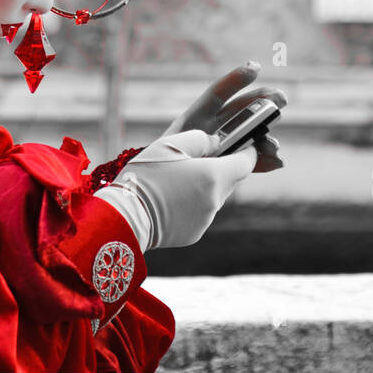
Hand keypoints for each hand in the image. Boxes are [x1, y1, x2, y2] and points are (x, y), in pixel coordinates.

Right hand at [95, 129, 256, 249]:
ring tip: (176, 181)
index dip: (247, 152)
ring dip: (204, 188)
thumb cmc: (145, 175)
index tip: (242, 144)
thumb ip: (200, 139)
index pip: (246, 163)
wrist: (125, 216)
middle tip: (196, 161)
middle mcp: (215, 200)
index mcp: (214, 176)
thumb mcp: (170, 144)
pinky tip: (170, 200)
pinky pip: (200, 213)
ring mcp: (206, 219)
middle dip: (219, 169)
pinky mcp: (194, 234)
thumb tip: (215, 143)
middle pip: (229, 180)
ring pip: (214, 197)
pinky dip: (192, 205)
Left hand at [165, 60, 285, 171]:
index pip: (217, 94)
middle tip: (282, 99)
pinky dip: (262, 162)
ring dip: (266, 139)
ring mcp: (220, 149)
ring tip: (275, 146)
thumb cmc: (162, 171)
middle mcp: (210, 130)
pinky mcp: (226, 168)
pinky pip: (248, 162)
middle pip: (240, 111)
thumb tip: (243, 149)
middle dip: (262, 103)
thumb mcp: (181, 154)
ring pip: (249, 137)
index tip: (256, 68)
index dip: (235, 79)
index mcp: (193, 120)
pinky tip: (277, 162)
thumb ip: (208, 148)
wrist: (153, 202)